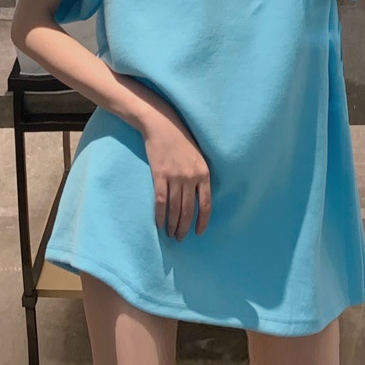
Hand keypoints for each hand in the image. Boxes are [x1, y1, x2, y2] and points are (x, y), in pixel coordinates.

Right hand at [142, 116, 211, 240]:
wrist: (162, 125)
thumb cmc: (182, 140)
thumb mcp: (198, 156)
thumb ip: (200, 176)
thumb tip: (199, 198)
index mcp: (204, 172)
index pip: (206, 204)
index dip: (202, 221)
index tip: (198, 233)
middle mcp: (190, 177)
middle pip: (189, 210)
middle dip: (185, 227)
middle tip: (180, 239)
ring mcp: (174, 177)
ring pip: (175, 209)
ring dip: (173, 225)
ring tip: (171, 235)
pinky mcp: (159, 175)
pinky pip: (160, 201)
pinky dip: (160, 216)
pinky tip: (159, 225)